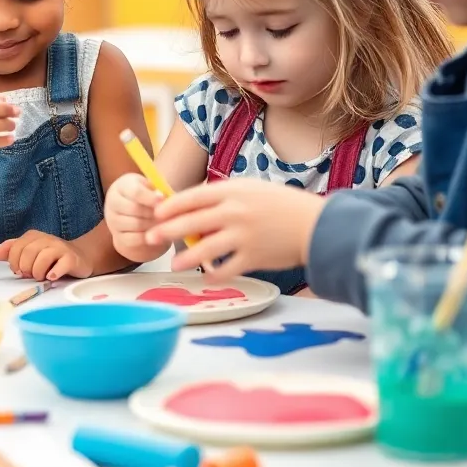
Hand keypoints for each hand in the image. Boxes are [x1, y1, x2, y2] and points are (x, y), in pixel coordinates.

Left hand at [0, 230, 90, 280]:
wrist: (81, 257)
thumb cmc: (51, 257)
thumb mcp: (30, 251)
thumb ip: (11, 251)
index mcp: (33, 236)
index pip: (15, 248)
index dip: (14, 262)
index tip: (18, 271)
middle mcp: (46, 239)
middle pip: (28, 253)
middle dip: (26, 268)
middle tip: (31, 275)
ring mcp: (60, 248)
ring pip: (42, 258)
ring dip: (38, 273)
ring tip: (42, 277)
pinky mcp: (72, 258)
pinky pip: (60, 265)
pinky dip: (53, 273)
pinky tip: (52, 277)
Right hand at [104, 173, 168, 261]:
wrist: (135, 214)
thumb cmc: (147, 197)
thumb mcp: (151, 188)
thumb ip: (156, 190)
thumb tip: (162, 197)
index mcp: (122, 186)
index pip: (135, 191)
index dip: (150, 197)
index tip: (163, 200)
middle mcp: (113, 202)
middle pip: (133, 209)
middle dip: (152, 213)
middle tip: (166, 215)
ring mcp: (113, 221)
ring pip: (134, 224)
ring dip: (151, 225)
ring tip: (163, 223)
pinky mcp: (117, 237)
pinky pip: (133, 239)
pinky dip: (146, 237)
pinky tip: (155, 233)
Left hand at [145, 179, 324, 279]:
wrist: (316, 225)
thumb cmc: (280, 204)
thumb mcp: (250, 190)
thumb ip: (222, 198)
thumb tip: (192, 211)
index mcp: (232, 191)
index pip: (192, 197)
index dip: (171, 205)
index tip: (156, 212)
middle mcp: (235, 212)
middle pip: (192, 222)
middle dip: (167, 230)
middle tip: (151, 237)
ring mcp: (244, 236)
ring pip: (205, 249)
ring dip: (186, 257)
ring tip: (174, 263)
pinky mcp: (253, 258)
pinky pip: (226, 269)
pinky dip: (213, 274)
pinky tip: (206, 276)